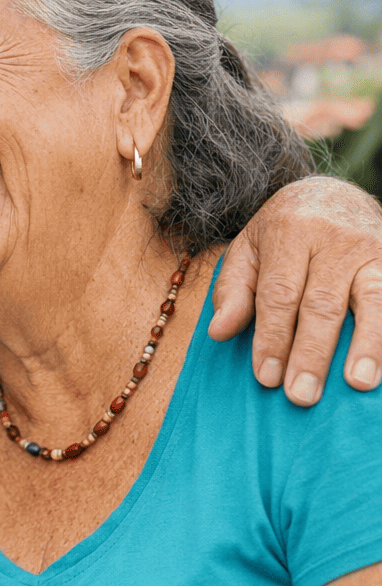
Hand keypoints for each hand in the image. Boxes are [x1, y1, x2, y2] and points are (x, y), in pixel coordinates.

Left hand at [209, 175, 381, 404]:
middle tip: (300, 395)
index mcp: (288, 231)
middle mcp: (332, 238)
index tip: (266, 376)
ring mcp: (371, 248)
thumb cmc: (282, 229)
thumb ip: (233, 289)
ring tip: (356, 383)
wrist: (331, 190)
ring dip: (366, 346)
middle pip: (321, 304)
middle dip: (310, 353)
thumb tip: (219, 332)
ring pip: (371, 301)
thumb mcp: (248, 249)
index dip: (272, 337)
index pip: (278, 293)